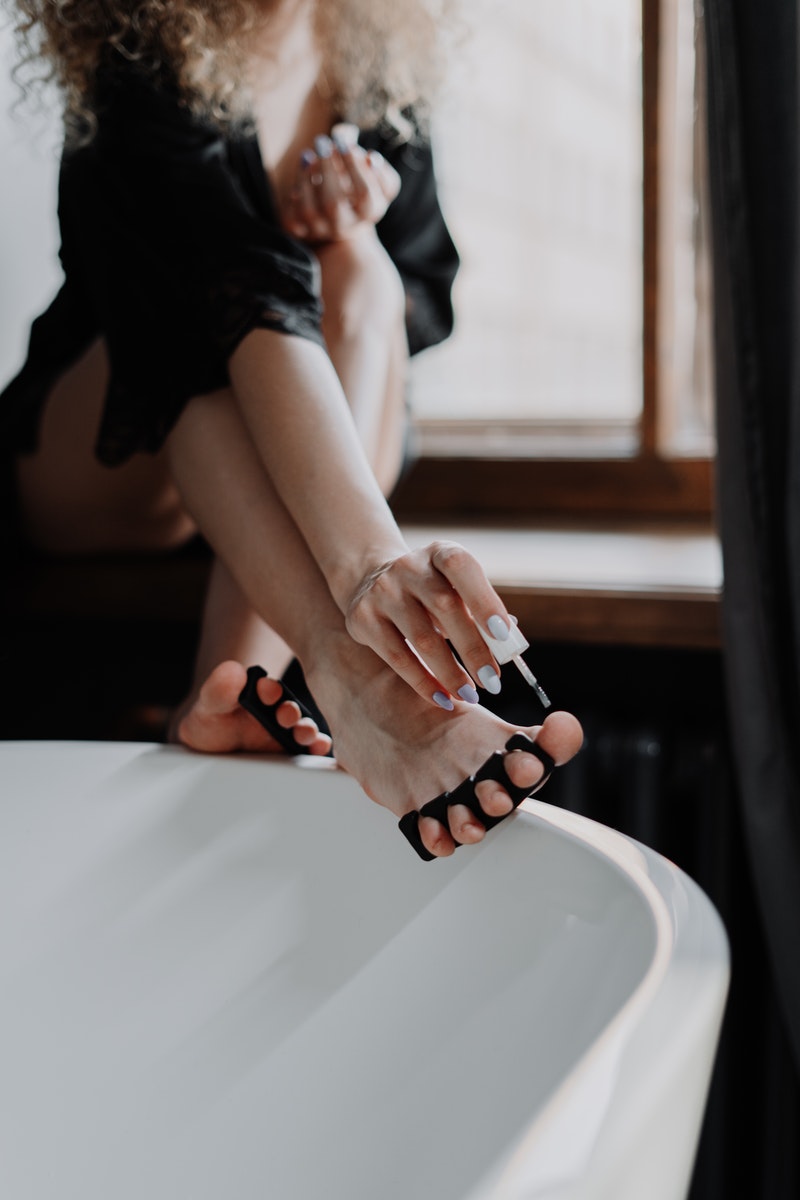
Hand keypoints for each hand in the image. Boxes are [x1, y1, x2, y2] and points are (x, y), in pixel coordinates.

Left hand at [281, 124, 400, 243]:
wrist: (342, 224)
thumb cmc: (362, 193)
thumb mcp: (378, 184)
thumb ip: (381, 171)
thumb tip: (371, 158)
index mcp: (368, 214)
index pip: (364, 194)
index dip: (354, 166)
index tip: (345, 143)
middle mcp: (344, 227)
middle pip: (334, 204)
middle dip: (327, 169)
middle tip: (322, 141)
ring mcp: (320, 230)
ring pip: (309, 210)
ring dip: (306, 178)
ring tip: (308, 154)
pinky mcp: (300, 230)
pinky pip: (291, 215)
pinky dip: (294, 190)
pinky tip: (301, 167)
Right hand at [344, 542, 514, 708]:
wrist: (371, 580)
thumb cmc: (430, 590)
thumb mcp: (455, 588)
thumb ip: (480, 611)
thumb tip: (512, 644)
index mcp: (439, 552)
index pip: (461, 567)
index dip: (484, 600)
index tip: (504, 636)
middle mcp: (408, 567)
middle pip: (444, 607)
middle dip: (473, 648)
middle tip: (493, 681)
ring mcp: (382, 592)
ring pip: (421, 637)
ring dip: (450, 672)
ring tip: (470, 695)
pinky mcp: (362, 618)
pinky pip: (396, 656)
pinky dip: (423, 682)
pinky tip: (442, 698)